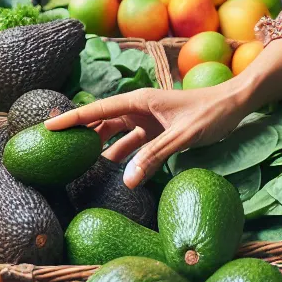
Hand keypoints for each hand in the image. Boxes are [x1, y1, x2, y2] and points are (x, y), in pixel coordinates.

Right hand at [45, 85, 252, 187]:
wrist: (234, 105)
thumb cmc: (210, 113)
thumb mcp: (182, 136)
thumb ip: (154, 156)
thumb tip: (126, 180)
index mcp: (138, 101)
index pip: (97, 111)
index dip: (71, 119)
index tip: (47, 126)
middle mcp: (138, 108)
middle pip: (101, 122)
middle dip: (80, 134)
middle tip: (57, 149)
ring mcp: (147, 119)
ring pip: (116, 134)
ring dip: (101, 147)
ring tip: (80, 164)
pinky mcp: (158, 130)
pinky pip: (133, 143)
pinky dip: (123, 155)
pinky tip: (114, 170)